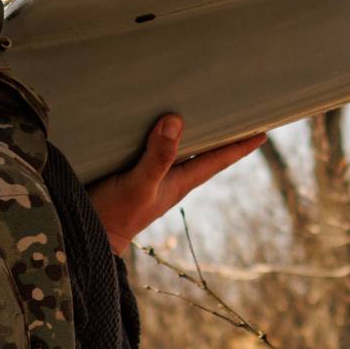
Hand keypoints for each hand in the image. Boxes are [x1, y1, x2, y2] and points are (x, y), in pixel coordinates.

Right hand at [85, 115, 265, 254]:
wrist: (85, 237)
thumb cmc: (116, 215)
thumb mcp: (139, 184)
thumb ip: (158, 156)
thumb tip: (176, 121)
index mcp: (179, 181)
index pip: (218, 159)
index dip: (240, 145)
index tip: (263, 132)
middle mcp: (169, 177)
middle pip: (203, 151)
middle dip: (220, 134)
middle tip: (237, 112)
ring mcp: (150, 177)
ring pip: (179, 149)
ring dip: (191, 132)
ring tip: (202, 111)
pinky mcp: (130, 173)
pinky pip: (154, 149)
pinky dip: (160, 135)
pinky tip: (155, 124)